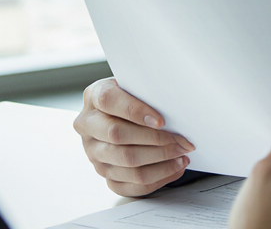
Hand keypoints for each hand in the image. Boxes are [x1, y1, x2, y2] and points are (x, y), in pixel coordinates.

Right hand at [72, 77, 195, 196]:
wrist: (120, 113)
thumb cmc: (133, 97)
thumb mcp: (135, 84)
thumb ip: (146, 91)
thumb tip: (173, 106)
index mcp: (93, 97)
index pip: (109, 101)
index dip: (135, 111)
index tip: (161, 120)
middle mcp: (89, 127)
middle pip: (117, 136)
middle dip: (155, 140)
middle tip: (181, 140)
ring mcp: (94, 154)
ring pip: (127, 163)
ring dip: (161, 161)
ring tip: (182, 154)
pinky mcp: (105, 175)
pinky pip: (131, 185)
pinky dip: (158, 178)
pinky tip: (174, 167)